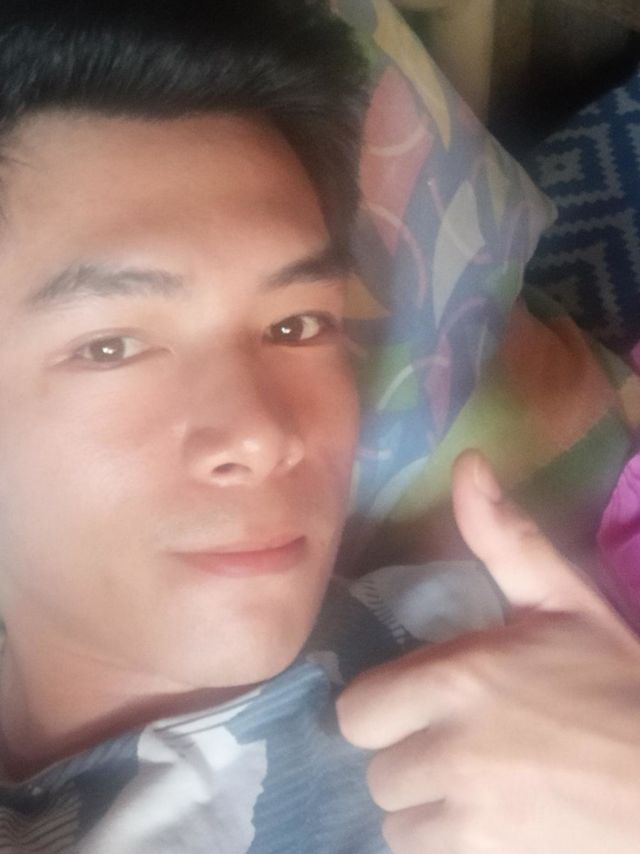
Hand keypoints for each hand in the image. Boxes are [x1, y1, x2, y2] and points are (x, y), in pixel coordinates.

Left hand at [337, 450, 639, 852]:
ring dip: (425, 810)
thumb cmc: (617, 685)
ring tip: (474, 791)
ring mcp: (470, 818)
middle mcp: (449, 750)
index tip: (416, 707)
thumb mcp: (564, 602)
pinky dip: (451, 846)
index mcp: (457, 679)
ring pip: (398, 823)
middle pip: (375, 770)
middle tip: (452, 749)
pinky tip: (491, 826)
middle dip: (405, 759)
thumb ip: (504, 537)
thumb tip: (466, 462)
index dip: (383, 709)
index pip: (356, 710)